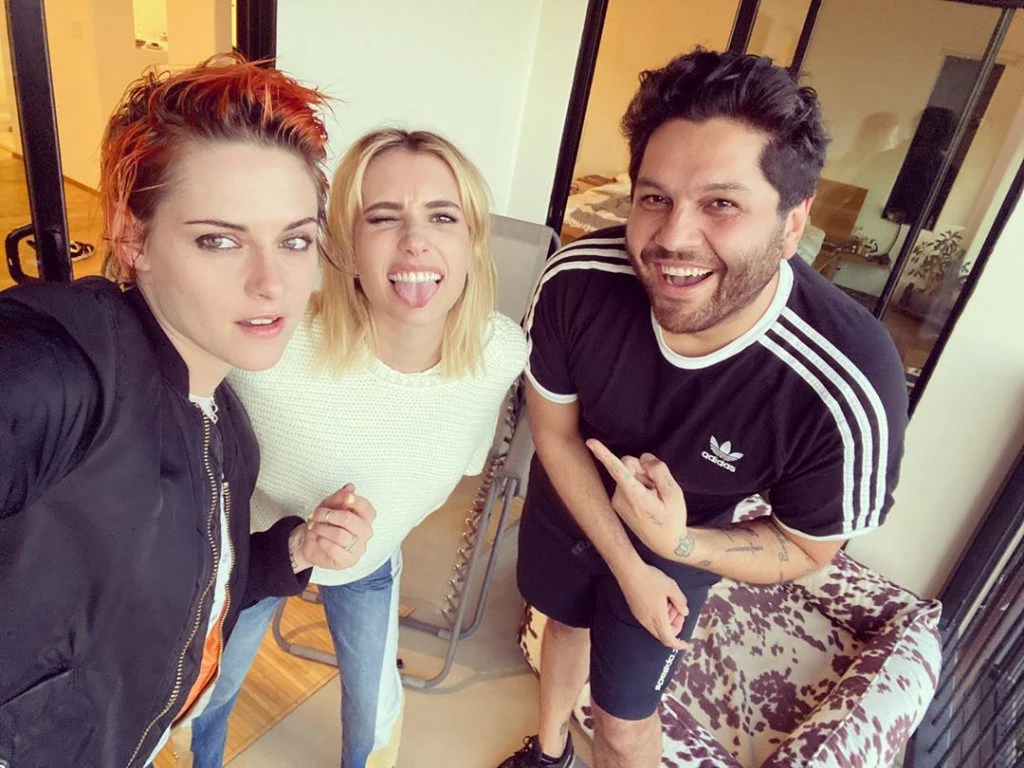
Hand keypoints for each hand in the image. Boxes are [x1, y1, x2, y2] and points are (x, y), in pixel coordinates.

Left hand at [288, 483, 375, 571]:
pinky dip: (323, 542)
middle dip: (330, 515)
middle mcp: (365, 533)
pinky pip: (335, 549)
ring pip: (340, 535)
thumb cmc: (325, 523)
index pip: (367, 509)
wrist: (311, 542)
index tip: (346, 498)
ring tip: (315, 527)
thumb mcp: (329, 505)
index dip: (357, 502)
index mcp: (365, 518)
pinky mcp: (348, 561)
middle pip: (350, 520)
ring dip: (322, 528)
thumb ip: (339, 497)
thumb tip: (350, 487)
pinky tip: (319, 539)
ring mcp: (359, 548)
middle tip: (319, 514)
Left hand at [586, 439, 687, 560]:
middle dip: (643, 468)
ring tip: (653, 498)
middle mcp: (620, 497)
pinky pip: (626, 482)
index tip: (590, 442)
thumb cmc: (672, 519)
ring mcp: (617, 500)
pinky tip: (647, 500)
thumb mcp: (674, 493)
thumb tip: (645, 457)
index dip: (603, 453)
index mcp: (634, 495)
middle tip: (658, 487)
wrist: (666, 543)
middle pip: (628, 464)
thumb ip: (659, 471)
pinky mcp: (617, 502)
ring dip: (642, 480)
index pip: (617, 469)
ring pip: (629, 473)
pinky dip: (638, 487)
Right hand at [617, 562, 688, 648]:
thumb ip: (681, 601)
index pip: (669, 640)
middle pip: (663, 634)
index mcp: (657, 618)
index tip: (685, 643)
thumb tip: (685, 612)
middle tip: (679, 610)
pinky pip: (649, 621)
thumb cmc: (650, 579)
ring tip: (669, 601)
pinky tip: (659, 600)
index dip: (679, 644)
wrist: (629, 571)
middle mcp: (647, 621)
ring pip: (656, 627)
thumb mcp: (671, 587)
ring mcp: (640, 616)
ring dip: (666, 620)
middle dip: (674, 626)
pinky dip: (658, 616)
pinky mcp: (635, 610)